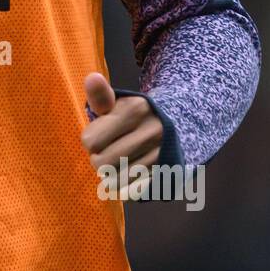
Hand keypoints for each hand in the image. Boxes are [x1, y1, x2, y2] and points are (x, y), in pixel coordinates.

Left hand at [80, 71, 162, 201]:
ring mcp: (161, 154)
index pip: (90, 141)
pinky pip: (131, 192)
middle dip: (97, 159)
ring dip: (110, 175)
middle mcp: (150, 132)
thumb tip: (91, 78)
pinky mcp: (166, 174)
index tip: (99, 135)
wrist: (179, 127)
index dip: (90, 140)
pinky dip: (124, 187)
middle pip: (100, 164)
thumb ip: (100, 96)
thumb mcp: (119, 102)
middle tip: (106, 152)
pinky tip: (129, 174)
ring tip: (118, 163)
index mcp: (135, 109)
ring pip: (114, 181)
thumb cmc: (136, 117)